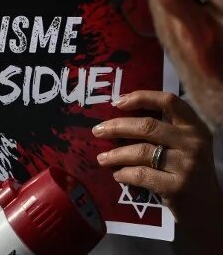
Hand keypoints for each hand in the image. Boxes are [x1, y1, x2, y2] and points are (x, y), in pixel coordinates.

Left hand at [93, 90, 222, 221]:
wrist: (208, 209)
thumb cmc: (188, 171)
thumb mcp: (184, 145)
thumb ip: (162, 129)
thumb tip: (117, 116)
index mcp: (195, 127)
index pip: (168, 101)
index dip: (141, 97)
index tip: (117, 103)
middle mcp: (193, 143)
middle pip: (147, 126)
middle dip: (116, 127)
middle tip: (97, 131)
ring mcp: (187, 165)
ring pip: (140, 151)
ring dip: (115, 154)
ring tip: (102, 158)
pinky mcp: (177, 187)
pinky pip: (141, 174)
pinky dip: (124, 174)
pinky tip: (117, 175)